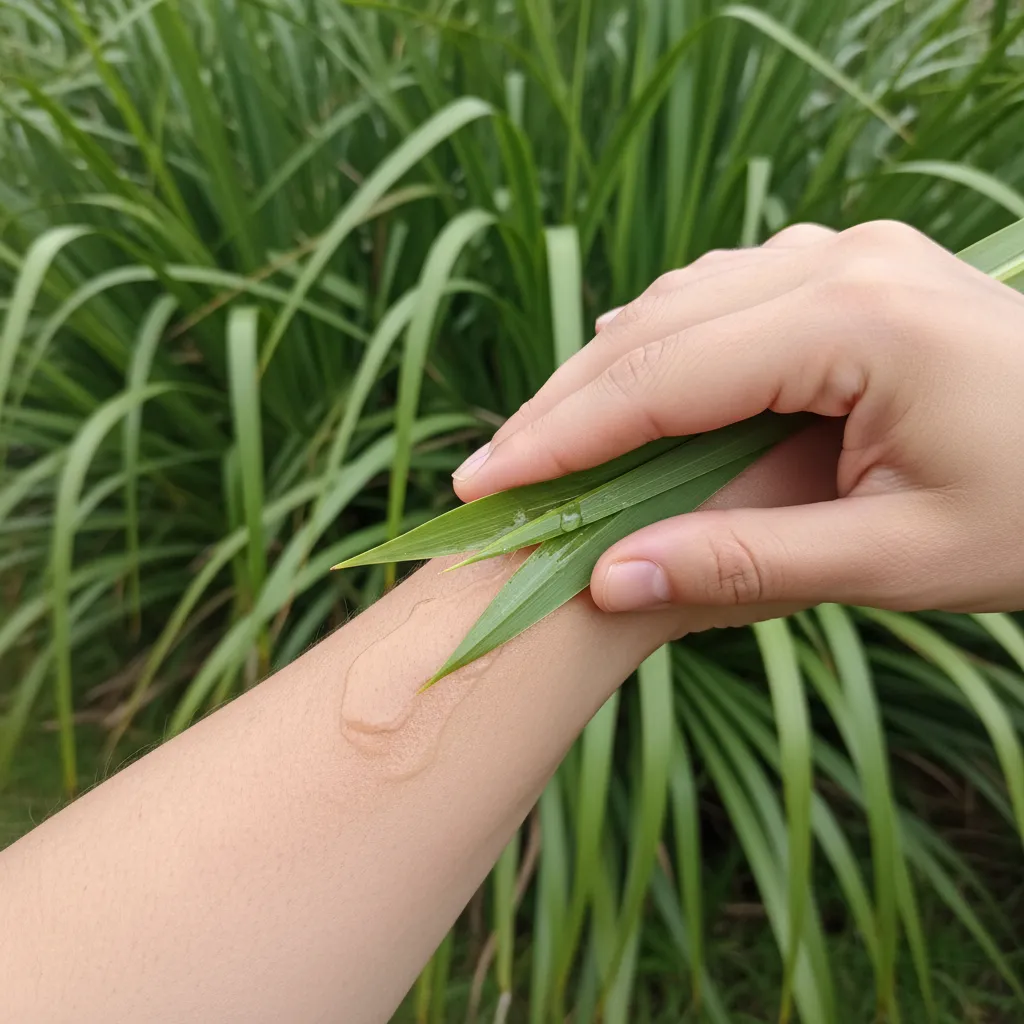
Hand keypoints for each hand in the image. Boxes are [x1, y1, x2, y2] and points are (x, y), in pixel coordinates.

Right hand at [453, 221, 1023, 616]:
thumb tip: (607, 581)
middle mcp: (843, 260)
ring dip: (605, 372)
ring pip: (681, 302)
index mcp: (857, 322)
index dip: (561, 438)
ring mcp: (849, 253)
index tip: (483, 485)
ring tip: (543, 439)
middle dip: (563, 404)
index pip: (663, 378)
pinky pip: (722, 295)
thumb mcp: (898, 559)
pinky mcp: (852, 269)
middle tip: (491, 469)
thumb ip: (747, 566)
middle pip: (655, 326)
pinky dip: (660, 347)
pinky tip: (626, 383)